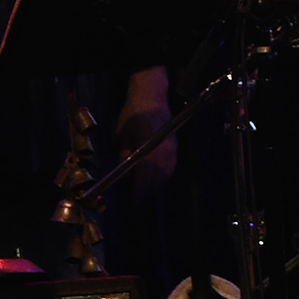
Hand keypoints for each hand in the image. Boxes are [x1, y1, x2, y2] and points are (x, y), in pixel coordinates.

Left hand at [116, 66, 178, 190]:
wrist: (152, 97)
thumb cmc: (134, 114)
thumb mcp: (122, 137)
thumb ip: (124, 159)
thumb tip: (123, 178)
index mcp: (149, 150)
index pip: (145, 180)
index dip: (137, 193)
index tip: (130, 201)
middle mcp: (164, 153)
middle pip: (157, 181)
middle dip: (145, 191)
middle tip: (134, 198)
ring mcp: (172, 151)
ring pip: (165, 176)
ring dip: (154, 185)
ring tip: (142, 189)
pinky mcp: (175, 149)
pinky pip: (170, 169)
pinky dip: (161, 176)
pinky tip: (152, 177)